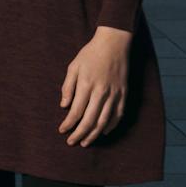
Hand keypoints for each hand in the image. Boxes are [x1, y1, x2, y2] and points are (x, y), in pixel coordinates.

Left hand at [58, 26, 132, 146]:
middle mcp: (101, 92)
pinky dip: (110, 126)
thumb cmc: (90, 54)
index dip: (68, 124)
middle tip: (71, 142)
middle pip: (89, 120)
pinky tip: (103, 132)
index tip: (62, 130)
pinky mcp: (123, 94)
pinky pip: (118, 115)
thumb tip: (64, 106)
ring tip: (85, 142)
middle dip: (79, 134)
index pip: (76, 111)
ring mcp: (114, 94)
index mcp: (86, 85)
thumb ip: (68, 87)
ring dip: (94, 134)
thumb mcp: (73, 67)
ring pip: (104, 121)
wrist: (114, 44)